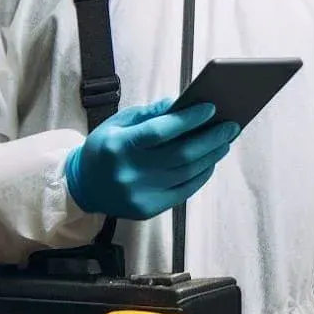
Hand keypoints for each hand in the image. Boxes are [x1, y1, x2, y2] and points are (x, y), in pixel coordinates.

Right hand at [64, 100, 238, 219]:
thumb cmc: (105, 148)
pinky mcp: (147, 209)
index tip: (211, 108)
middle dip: (211, 138)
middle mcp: (129, 173)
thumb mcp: (118, 123)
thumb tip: (181, 104)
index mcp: (119, 146)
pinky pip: (184, 191)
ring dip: (211, 156)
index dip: (188, 119)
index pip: (160, 131)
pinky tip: (211, 161)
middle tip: (230, 126)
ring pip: (187, 173)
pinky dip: (202, 175)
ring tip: (225, 141)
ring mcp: (139, 194)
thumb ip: (149, 113)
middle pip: (181, 154)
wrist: (82, 187)